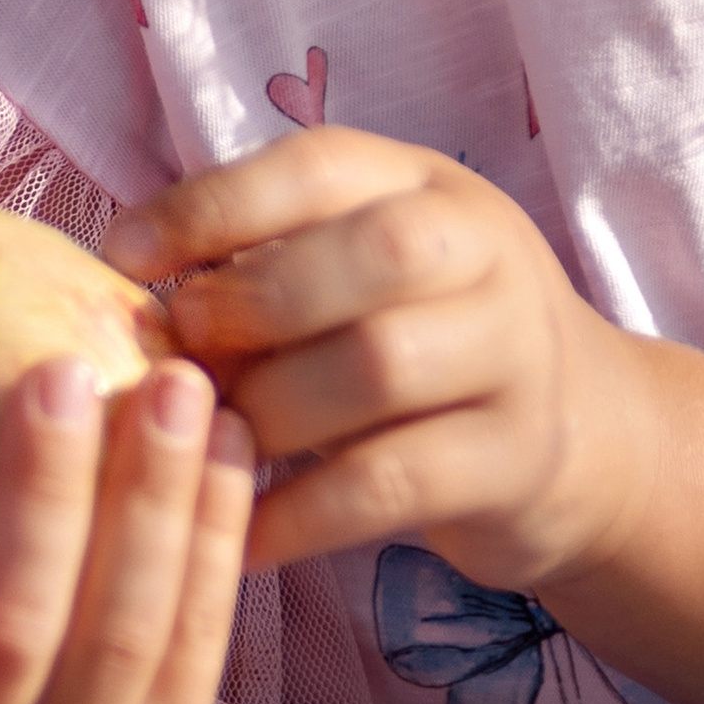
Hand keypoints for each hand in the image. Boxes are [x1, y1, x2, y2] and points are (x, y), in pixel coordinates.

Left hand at [103, 132, 655, 592]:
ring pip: (381, 368)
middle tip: (184, 353)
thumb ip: (270, 261)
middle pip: (376, 254)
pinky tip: (238, 536)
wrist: (584, 434)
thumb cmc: (425, 342)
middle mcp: (489, 256)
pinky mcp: (515, 461)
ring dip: (270, 410)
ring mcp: (516, 358)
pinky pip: (389, 485)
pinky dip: (298, 515)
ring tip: (209, 444)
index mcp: (431, 188)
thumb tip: (120, 293)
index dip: (212, 206)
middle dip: (256, 302)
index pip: (320, 167)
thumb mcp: (366, 272)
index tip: (119, 256)